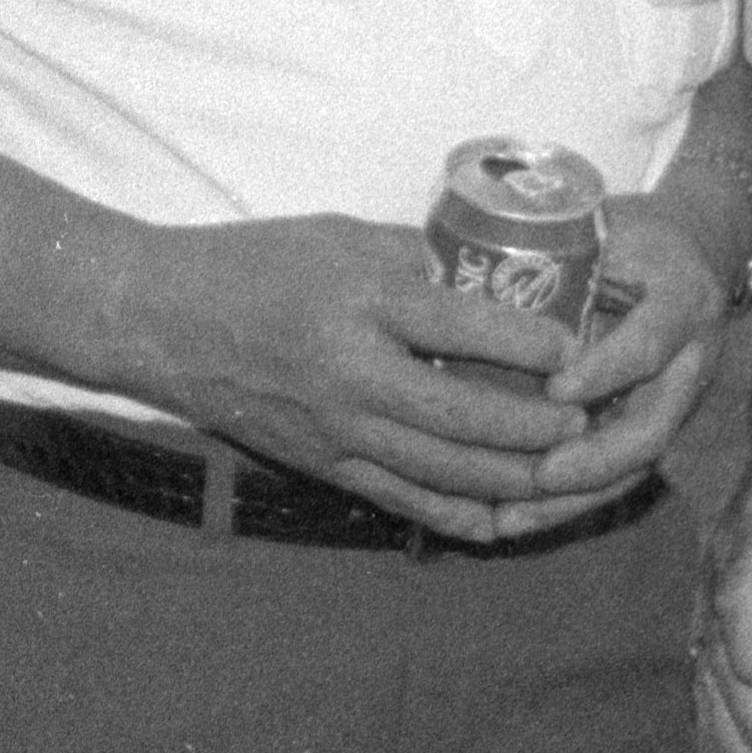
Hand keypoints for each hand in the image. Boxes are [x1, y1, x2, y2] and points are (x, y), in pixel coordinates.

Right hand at [118, 213, 602, 542]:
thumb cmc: (254, 264)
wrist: (163, 321)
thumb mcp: (340, 235)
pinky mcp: (323, 466)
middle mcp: (351, 375)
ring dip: (513, 475)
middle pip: (465, 414)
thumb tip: (499, 273)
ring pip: (444, 470)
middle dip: (538, 425)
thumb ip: (417, 258)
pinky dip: (458, 513)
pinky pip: (403, 500)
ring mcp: (336, 431)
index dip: (532, 341)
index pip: (463, 325)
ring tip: (565, 466)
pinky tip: (504, 517)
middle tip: (589, 419)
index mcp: (359, 302)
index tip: (577, 344)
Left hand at [505, 199, 736, 501]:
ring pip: (635, 466)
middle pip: (652, 426)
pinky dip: (567, 505)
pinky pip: (616, 478)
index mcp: (681, 301)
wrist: (693, 252)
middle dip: (594, 458)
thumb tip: (462, 284)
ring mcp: (677, 403)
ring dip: (574, 499)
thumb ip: (559, 259)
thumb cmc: (632, 236)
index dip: (606, 369)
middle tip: (539, 474)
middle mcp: (690, 362)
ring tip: (511, 517)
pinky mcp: (654, 428)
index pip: (649, 343)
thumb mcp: (607, 229)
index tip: (557, 387)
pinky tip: (510, 521)